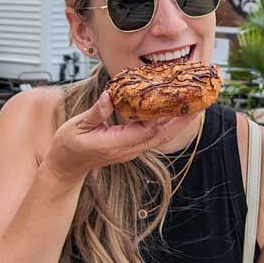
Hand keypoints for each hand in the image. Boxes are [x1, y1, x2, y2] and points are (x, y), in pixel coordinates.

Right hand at [42, 90, 197, 184]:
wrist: (66, 167)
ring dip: (176, 123)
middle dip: (180, 121)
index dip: (165, 119)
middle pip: (161, 136)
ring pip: (159, 137)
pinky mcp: (130, 147)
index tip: (179, 105)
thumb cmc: (68, 147)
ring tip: (190, 105)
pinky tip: (170, 112)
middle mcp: (127, 150)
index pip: (147, 131)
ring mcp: (130, 150)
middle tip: (197, 104)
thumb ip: (95, 113)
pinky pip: (152, 135)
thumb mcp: (76, 126)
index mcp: (115, 144)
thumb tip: (108, 96)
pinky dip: (164, 124)